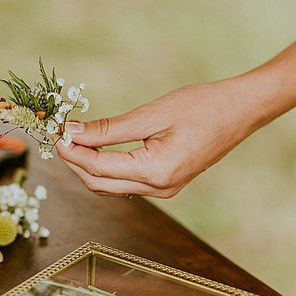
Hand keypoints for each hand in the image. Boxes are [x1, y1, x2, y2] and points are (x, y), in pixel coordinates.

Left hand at [56, 78, 264, 197]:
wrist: (243, 110)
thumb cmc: (203, 106)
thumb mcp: (152, 114)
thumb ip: (110, 129)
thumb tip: (73, 133)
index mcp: (156, 173)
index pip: (98, 168)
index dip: (71, 151)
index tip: (53, 132)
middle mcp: (160, 189)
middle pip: (99, 183)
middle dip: (73, 160)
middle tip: (56, 134)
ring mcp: (164, 190)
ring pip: (110, 186)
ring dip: (87, 164)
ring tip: (70, 137)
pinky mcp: (166, 183)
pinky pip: (125, 181)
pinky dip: (105, 166)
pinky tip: (94, 146)